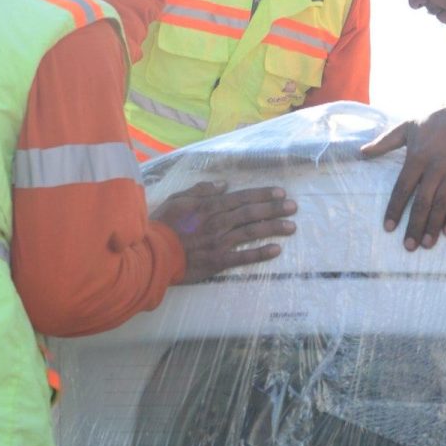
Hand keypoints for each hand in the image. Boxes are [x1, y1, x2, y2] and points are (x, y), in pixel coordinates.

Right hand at [155, 181, 296, 283]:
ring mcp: (220, 242)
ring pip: (252, 232)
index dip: (262, 194)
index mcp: (209, 206)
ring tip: (291, 226)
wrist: (152, 253)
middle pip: (251, 212)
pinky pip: (243, 256)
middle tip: (293, 207)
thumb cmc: (161, 226)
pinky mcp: (218, 261)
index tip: (280, 192)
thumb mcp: (176, 200)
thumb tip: (222, 185)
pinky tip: (276, 250)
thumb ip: (200, 190)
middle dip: (275, 208)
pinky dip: (261, 253)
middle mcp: (218, 222)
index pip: (242, 197)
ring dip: (273, 228)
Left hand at [361, 104, 445, 249]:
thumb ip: (385, 141)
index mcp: (418, 156)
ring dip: (434, 226)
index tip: (389, 228)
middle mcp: (436, 167)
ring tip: (426, 244)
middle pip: (423, 202)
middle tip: (408, 246)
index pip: (403, 188)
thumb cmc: (437, 120)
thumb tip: (361, 152)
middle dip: (415, 225)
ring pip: (442, 204)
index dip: (395, 209)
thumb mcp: (409, 126)